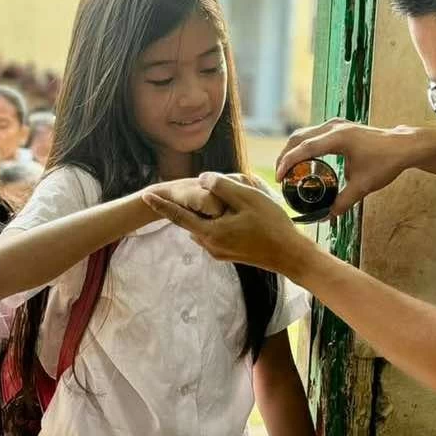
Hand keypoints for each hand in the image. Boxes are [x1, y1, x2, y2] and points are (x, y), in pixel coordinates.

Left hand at [143, 173, 315, 276]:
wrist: (290, 256)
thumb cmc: (272, 226)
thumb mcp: (247, 199)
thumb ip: (221, 186)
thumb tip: (202, 179)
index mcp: (210, 232)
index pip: (178, 215)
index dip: (161, 204)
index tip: (144, 195)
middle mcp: (210, 245)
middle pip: (192, 219)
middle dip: (191, 203)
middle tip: (194, 187)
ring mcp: (219, 252)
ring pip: (205, 225)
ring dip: (208, 211)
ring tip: (222, 198)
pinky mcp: (229, 253)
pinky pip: (215, 232)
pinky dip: (217, 220)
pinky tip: (233, 211)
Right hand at [276, 119, 431, 218]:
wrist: (404, 146)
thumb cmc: (385, 163)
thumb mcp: (362, 186)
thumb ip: (342, 202)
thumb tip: (326, 217)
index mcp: (338, 138)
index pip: (304, 148)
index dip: (287, 163)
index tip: (278, 178)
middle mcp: (334, 127)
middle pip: (298, 137)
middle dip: (285, 156)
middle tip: (279, 176)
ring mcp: (336, 125)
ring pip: (305, 134)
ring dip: (293, 150)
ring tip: (287, 170)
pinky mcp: (340, 128)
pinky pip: (314, 135)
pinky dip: (304, 147)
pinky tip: (303, 162)